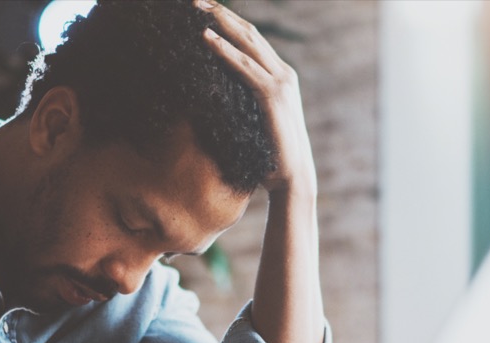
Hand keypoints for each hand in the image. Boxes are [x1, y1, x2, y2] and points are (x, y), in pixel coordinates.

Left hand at [198, 0, 316, 195]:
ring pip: (247, 42)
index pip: (252, 41)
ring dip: (220, 22)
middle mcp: (283, 74)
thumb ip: (244, 105)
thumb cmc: (271, 157)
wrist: (292, 178)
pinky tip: (206, 38)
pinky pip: (244, 67)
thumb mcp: (256, 122)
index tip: (206, 10)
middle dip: (221, 13)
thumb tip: (218, 102)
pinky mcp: (272, 97)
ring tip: (197, 8)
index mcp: (280, 77)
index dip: (229, 22)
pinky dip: (224, 50)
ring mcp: (280, 83)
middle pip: (249, 33)